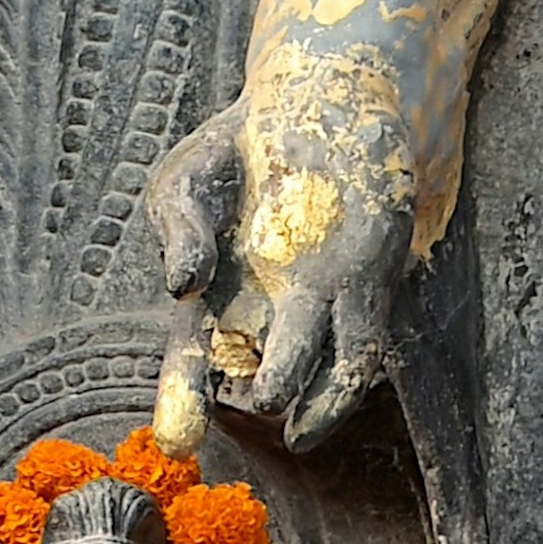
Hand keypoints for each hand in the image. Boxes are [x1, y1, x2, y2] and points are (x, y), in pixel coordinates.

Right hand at [142, 93, 420, 451]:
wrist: (314, 103)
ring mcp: (319, 304)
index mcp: (215, 301)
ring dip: (308, 403)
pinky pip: (362, 343)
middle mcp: (267, 315)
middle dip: (245, 399)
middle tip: (229, 412)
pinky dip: (348, 377)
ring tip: (292, 427)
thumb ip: (177, 232)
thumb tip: (181, 286)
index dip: (182, 401)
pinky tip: (333, 396)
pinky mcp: (366, 285)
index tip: (176, 439)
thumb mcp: (185, 183)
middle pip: (253, 375)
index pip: (193, 363)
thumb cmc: (236, 153)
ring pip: (318, 373)